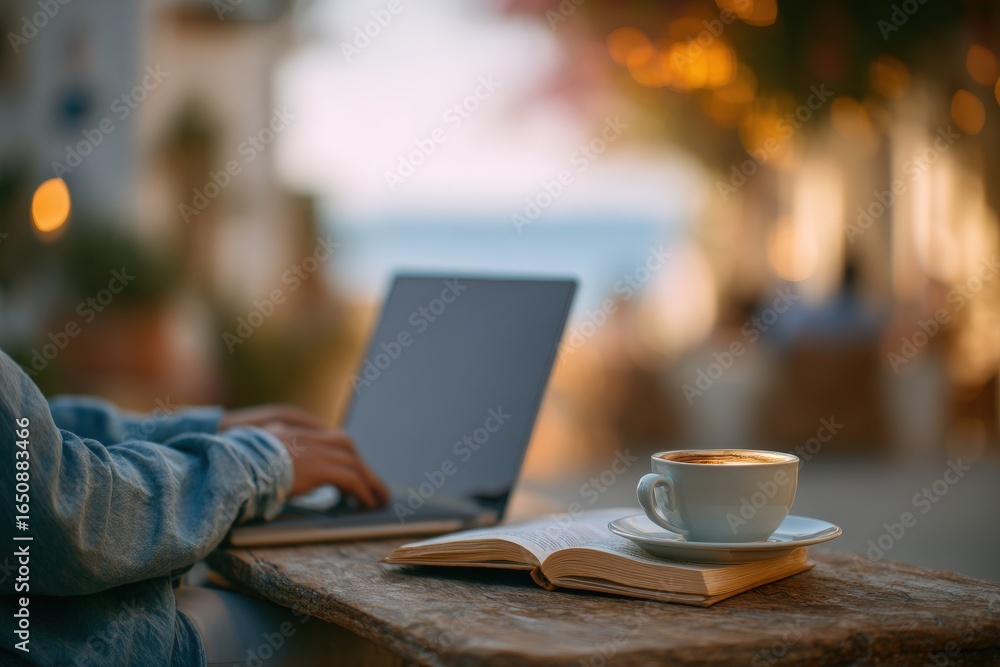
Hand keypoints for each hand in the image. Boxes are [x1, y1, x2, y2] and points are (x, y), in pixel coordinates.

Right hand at [218, 405, 389, 506]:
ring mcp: (315, 449)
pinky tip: (365, 503)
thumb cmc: (237, 466)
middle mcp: (307, 435)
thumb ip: (274, 457)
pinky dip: (361, 491)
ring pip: (353, 462)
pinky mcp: (319, 467)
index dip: (342, 453)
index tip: (353, 467)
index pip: (327, 436)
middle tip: (373, 485)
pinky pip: (350, 479)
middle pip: (346, 446)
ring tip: (376, 498)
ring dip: (368, 481)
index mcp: (292, 431)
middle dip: (362, 465)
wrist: (232, 466)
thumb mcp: (256, 455)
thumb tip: (283, 474)